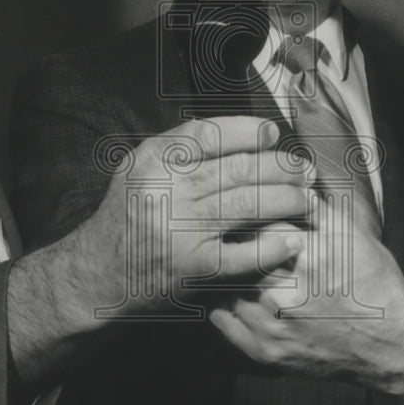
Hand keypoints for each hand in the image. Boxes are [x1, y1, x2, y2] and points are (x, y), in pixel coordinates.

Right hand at [83, 116, 311, 312]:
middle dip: (280, 168)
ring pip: (246, 205)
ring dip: (285, 201)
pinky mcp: (193, 267)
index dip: (248, 131)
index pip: (210, 133)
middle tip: (304, 171)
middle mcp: (167, 190)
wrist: (97, 273)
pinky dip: (271, 247)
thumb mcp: (141, 168)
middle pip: (237, 169)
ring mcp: (180, 229)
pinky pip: (243, 254)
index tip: (273, 135)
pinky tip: (290, 240)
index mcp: (155, 159)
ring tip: (306, 200)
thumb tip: (244, 132)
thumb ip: (182, 148)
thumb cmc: (130, 215)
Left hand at [210, 196, 403, 404]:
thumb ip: (316, 207)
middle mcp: (284, 295)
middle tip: (225, 233)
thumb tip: (288, 182)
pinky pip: (227, 325)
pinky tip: (227, 295)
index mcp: (307, 258)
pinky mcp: (267, 352)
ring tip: (225, 262)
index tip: (240, 211)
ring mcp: (272, 328)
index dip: (249, 216)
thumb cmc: (374, 283)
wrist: (391, 342)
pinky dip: (222, 307)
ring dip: (225, 275)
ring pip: (225, 290)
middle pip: (238, 258)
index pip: (258, 225)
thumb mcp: (352, 235)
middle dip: (234, 245)